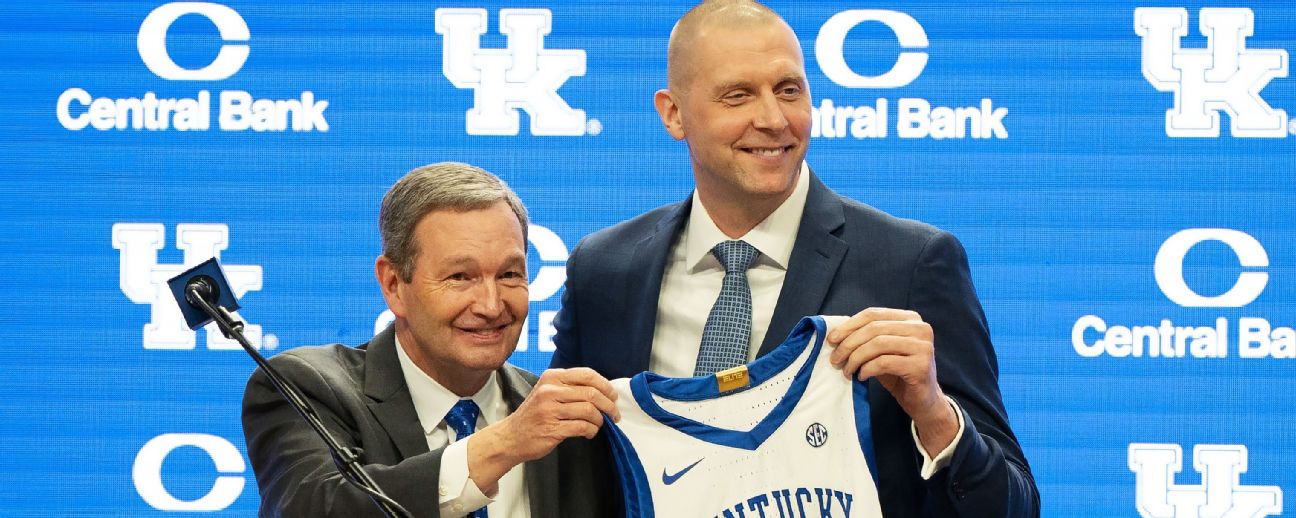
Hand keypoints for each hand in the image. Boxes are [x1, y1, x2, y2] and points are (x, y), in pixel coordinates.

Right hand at [466, 368, 618, 490]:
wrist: (510, 437)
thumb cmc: (534, 415)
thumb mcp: (547, 392)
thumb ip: (569, 387)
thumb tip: (602, 390)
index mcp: (551, 378)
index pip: (587, 375)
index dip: (605, 385)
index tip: (613, 396)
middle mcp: (550, 391)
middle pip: (591, 393)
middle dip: (608, 405)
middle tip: (614, 414)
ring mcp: (550, 410)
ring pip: (589, 411)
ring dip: (600, 420)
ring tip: (599, 424)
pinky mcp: (552, 429)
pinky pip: (582, 427)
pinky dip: (592, 431)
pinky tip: (589, 433)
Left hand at [826, 307, 956, 454]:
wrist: (922, 400)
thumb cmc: (898, 372)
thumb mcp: (881, 350)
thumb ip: (866, 337)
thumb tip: (835, 334)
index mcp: (910, 318)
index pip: (873, 314)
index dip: (849, 325)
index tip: (832, 339)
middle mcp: (920, 328)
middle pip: (874, 329)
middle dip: (849, 344)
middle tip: (835, 359)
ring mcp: (923, 346)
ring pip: (878, 344)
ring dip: (856, 358)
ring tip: (848, 370)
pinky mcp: (920, 366)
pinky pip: (884, 362)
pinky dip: (867, 369)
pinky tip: (862, 376)